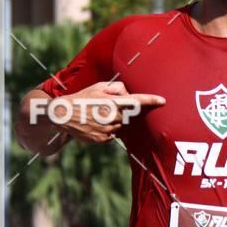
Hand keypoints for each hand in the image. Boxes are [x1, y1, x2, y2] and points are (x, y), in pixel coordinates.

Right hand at [50, 81, 164, 144]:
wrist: (63, 115)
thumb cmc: (83, 98)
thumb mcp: (99, 86)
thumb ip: (117, 88)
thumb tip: (129, 95)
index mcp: (112, 101)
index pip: (136, 100)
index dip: (151, 100)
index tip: (163, 101)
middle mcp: (111, 116)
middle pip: (129, 115)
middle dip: (123, 111)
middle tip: (107, 107)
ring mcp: (107, 129)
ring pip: (121, 126)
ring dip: (115, 121)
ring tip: (99, 115)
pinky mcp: (103, 139)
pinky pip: (113, 135)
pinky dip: (108, 129)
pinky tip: (95, 124)